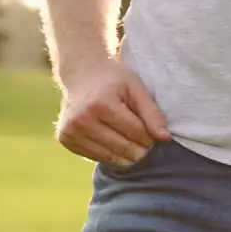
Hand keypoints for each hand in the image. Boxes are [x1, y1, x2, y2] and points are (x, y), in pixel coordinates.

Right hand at [55, 60, 170, 165]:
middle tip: (144, 143)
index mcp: (101, 104)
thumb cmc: (114, 81)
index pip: (136, 133)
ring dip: (125, 155)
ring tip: (131, 144)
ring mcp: (70, 131)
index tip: (151, 134)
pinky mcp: (65, 139)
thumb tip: (165, 138)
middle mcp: (82, 119)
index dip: (149, 137)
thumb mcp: (136, 88)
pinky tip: (112, 142)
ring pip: (110, 157)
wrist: (82, 74)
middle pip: (123, 148)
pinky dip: (109, 154)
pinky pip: (95, 157)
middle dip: (139, 149)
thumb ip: (152, 112)